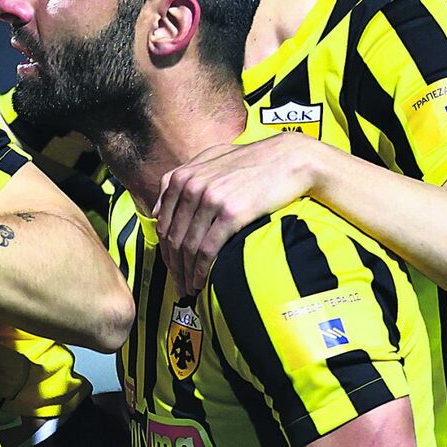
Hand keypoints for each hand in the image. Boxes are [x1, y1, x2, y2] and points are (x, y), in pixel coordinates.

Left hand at [154, 133, 318, 293]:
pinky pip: (207, 249)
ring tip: (189, 288)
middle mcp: (193, 187)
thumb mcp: (210, 159)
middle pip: (173, 238)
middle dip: (173, 267)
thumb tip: (155, 211)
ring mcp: (211, 200)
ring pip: (188, 246)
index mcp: (183, 176)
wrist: (291, 158)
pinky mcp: (232, 214)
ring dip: (186, 273)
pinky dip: (201, 270)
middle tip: (178, 285)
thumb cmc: (253, 161)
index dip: (164, 251)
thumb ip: (179, 178)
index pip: (163, 223)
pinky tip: (202, 282)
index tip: (170, 267)